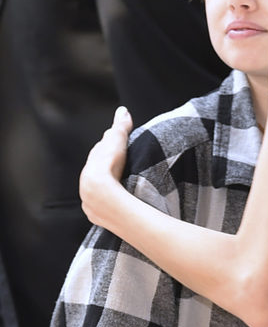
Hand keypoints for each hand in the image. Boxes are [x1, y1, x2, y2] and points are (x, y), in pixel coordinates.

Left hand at [79, 105, 131, 227]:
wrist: (104, 198)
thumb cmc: (110, 168)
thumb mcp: (118, 143)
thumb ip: (120, 127)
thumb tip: (123, 110)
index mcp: (91, 167)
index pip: (100, 154)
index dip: (109, 147)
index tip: (119, 144)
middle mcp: (85, 184)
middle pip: (96, 171)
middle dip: (105, 164)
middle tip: (119, 161)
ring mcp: (89, 202)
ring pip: (97, 190)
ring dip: (106, 185)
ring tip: (119, 182)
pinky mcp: (97, 216)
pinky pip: (101, 206)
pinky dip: (107, 201)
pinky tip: (115, 201)